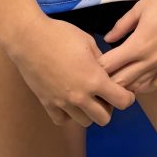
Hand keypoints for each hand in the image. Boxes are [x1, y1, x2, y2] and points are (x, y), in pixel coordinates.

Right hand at [7, 15, 136, 126]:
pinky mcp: (48, 104)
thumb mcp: (87, 40)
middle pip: (104, 119)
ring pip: (85, 122)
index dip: (127, 97)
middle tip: (103, 94)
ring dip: (89, 112)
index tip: (124, 91)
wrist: (29, 38)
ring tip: (85, 96)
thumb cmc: (60, 34)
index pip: (121, 101)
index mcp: (94, 79)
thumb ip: (101, 59)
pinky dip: (68, 114)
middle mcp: (81, 97)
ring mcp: (63, 103)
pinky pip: (63, 120)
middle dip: (108, 107)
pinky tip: (67, 100)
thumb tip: (107, 69)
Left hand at [95, 0, 156, 94]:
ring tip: (114, 79)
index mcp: (139, 44)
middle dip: (107, 80)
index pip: (111, 65)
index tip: (89, 63)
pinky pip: (156, 83)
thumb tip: (107, 38)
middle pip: (122, 81)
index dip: (98, 67)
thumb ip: (121, 26)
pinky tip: (137, 82)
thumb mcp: (139, 8)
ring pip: (139, 86)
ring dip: (125, 85)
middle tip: (97, 75)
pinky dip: (144, 86)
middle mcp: (151, 60)